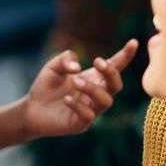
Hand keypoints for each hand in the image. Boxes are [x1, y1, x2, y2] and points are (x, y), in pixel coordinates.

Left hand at [20, 39, 137, 139]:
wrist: (31, 109)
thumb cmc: (46, 86)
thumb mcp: (53, 67)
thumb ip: (65, 59)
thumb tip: (77, 66)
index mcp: (94, 77)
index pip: (115, 66)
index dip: (125, 55)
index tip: (134, 42)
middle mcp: (96, 93)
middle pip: (116, 85)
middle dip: (111, 73)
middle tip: (97, 62)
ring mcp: (91, 110)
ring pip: (106, 101)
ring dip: (93, 89)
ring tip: (75, 82)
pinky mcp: (81, 124)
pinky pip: (89, 116)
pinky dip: (79, 105)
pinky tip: (66, 99)